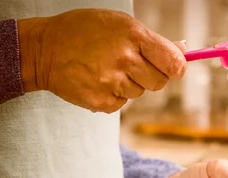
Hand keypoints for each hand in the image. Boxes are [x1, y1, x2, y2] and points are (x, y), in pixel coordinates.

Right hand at [17, 9, 186, 112]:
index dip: (177, 67)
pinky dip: (114, 95)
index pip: (174, 63)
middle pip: (160, 82)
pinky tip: (98, 80)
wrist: (43, 50)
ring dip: (130, 84)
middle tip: (132, 64)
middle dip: (152, 75)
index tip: (174, 68)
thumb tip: (184, 50)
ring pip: (140, 93)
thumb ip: (153, 40)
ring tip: (107, 69)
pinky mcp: (102, 102)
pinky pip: (122, 103)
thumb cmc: (85, 32)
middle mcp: (124, 59)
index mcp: (132, 36)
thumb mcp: (119, 24)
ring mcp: (112, 83)